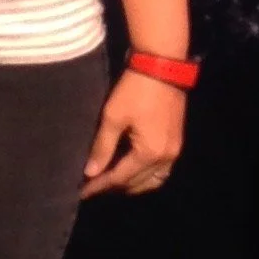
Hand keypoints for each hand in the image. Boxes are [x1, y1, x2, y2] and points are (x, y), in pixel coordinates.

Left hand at [81, 68, 185, 197]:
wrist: (163, 67)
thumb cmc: (135, 90)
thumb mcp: (114, 117)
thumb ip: (103, 147)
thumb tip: (91, 173)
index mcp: (149, 153)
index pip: (120, 178)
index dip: (100, 186)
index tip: (82, 192)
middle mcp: (165, 158)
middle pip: (137, 183)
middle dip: (115, 187)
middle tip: (94, 186)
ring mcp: (174, 151)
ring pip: (153, 180)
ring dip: (132, 183)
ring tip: (111, 180)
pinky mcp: (177, 142)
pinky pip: (161, 170)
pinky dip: (146, 174)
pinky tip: (132, 168)